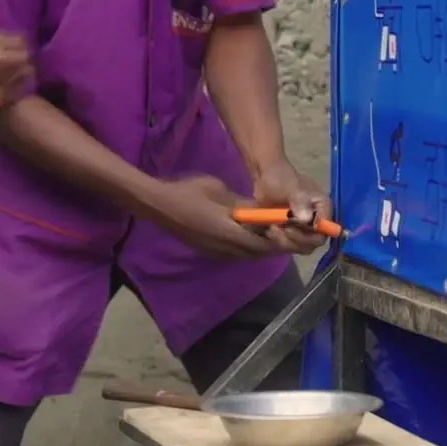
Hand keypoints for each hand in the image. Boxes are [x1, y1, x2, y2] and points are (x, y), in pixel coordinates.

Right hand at [0, 35, 31, 109]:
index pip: (21, 41)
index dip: (18, 47)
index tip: (14, 51)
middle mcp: (2, 60)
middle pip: (26, 59)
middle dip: (21, 61)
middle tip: (14, 66)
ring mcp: (0, 80)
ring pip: (24, 76)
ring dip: (19, 76)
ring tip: (10, 79)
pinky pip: (14, 94)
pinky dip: (13, 92)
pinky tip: (4, 92)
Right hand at [152, 176, 278, 259]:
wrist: (159, 205)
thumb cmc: (189, 192)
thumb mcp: (220, 191)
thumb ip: (241, 204)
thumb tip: (259, 210)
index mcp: (229, 232)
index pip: (262, 244)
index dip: (278, 240)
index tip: (287, 229)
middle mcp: (224, 248)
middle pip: (256, 253)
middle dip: (271, 244)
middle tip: (281, 230)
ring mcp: (215, 252)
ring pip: (245, 255)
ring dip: (258, 246)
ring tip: (268, 231)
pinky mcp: (208, 251)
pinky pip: (234, 253)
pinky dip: (246, 246)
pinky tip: (246, 233)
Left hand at [253, 160, 330, 254]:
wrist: (266, 179)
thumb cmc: (281, 178)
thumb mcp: (290, 188)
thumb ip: (299, 202)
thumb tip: (306, 219)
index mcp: (324, 207)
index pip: (326, 230)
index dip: (311, 234)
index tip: (291, 227)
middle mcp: (318, 220)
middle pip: (314, 242)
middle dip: (295, 239)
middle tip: (279, 228)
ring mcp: (307, 228)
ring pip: (303, 246)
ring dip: (286, 241)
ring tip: (272, 227)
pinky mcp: (295, 234)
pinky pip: (292, 245)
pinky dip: (281, 241)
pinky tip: (270, 230)